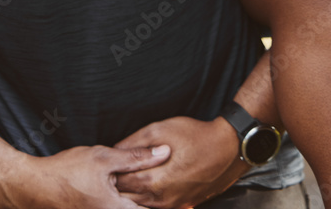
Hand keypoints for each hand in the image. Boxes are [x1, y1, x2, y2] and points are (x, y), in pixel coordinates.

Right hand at [3, 144, 170, 208]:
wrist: (35, 187)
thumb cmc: (67, 171)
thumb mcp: (103, 158)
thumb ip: (136, 157)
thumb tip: (164, 151)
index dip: (174, 208)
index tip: (190, 204)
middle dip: (162, 206)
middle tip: (184, 204)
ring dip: (144, 205)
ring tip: (165, 200)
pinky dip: (129, 206)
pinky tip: (132, 197)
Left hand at [114, 117, 244, 207]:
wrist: (227, 149)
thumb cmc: (194, 135)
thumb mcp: (160, 129)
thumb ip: (135, 143)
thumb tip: (115, 150)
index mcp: (153, 180)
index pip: (121, 182)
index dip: (111, 172)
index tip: (103, 164)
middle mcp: (161, 199)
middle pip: (128, 197)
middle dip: (117, 185)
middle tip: (110, 172)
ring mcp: (172, 205)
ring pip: (141, 204)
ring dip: (130, 193)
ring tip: (124, 177)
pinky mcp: (181, 205)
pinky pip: (155, 206)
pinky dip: (145, 198)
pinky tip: (143, 185)